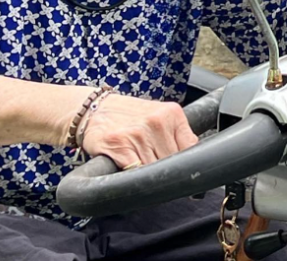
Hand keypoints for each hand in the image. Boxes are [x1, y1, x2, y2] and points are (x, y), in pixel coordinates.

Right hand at [79, 94, 198, 168]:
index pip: (190, 146)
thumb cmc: (129, 115)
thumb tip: (191, 157)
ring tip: (140, 166)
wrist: (95, 109)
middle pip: (172, 160)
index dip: (185, 163)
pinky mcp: (120, 146)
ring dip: (148, 175)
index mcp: (172, 113)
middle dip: (165, 169)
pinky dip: (134, 176)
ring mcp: (139, 133)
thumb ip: (175, 133)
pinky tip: (129, 169)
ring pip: (154, 168)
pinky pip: (135, 171)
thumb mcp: (159, 115)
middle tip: (156, 170)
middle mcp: (157, 121)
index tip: (180, 170)